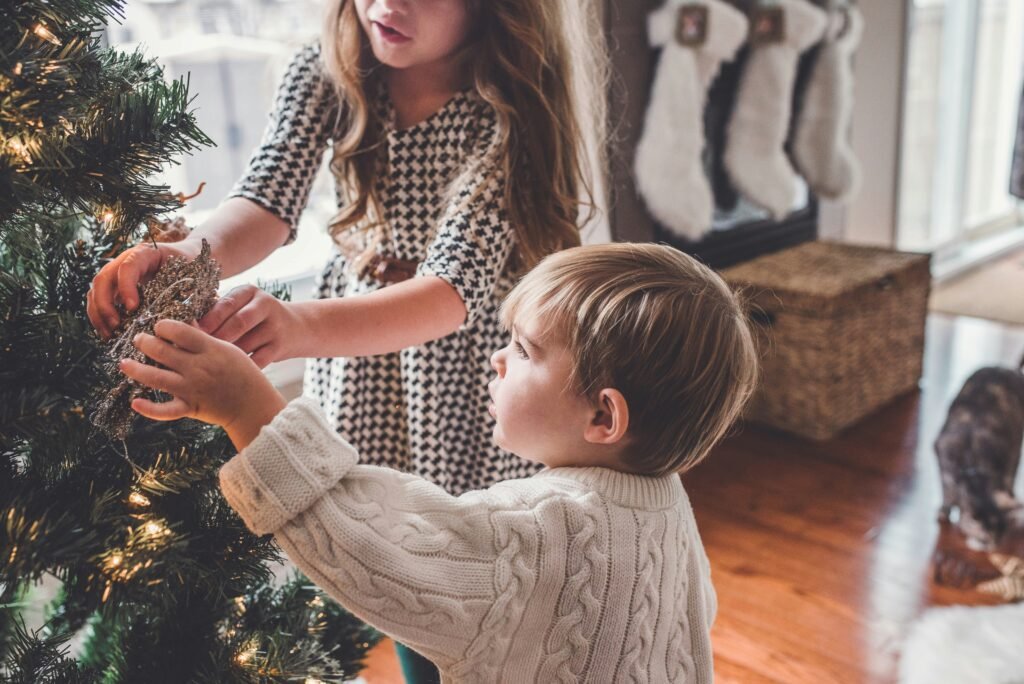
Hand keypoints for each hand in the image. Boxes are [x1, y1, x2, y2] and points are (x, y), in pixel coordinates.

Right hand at [87, 241, 200, 338]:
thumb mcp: (192, 274)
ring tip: (109, 334)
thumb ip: (188, 293)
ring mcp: (117, 273)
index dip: (126, 287)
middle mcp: (126, 261)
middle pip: (104, 278)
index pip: (128, 266)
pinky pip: (98, 300)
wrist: (186, 257)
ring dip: (98, 314)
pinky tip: (108, 333)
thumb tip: (189, 323)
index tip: (133, 308)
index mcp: (146, 253)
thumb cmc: (190, 267)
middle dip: (105, 304)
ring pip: (96, 290)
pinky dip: (99, 317)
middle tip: (116, 325)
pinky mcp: (115, 286)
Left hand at [119, 319, 286, 448]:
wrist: (253, 405)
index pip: (179, 331)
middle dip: (145, 342)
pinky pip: (165, 410)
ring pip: (156, 377)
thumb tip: (182, 326)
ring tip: (124, 363)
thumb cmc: (243, 374)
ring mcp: (192, 389)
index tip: (159, 326)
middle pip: (162, 351)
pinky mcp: (190, 407)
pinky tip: (135, 402)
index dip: (164, 326)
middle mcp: (198, 368)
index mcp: (210, 350)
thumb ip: (205, 339)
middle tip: (139, 339)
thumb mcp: (229, 350)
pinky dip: (149, 409)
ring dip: (136, 369)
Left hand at [198, 285, 299, 367]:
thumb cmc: (256, 317)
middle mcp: (266, 306)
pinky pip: (256, 361)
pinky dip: (241, 368)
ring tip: (207, 365)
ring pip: (246, 345)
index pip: (227, 304)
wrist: (297, 327)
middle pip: (238, 323)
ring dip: (226, 357)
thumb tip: (186, 326)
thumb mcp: (243, 304)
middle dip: (217, 338)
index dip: (209, 319)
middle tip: (196, 352)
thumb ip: (219, 310)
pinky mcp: (280, 347)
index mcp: (250, 291)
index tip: (190, 333)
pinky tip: (227, 373)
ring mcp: (275, 327)